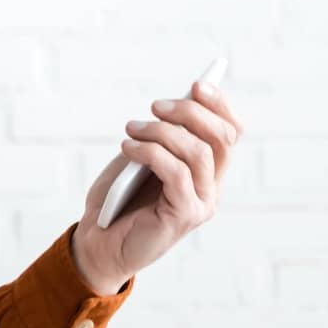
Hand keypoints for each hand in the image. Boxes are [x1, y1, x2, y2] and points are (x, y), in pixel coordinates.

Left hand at [71, 76, 244, 294]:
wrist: (97, 244)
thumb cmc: (117, 199)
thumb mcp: (138, 159)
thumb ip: (161, 137)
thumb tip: (174, 105)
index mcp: (207, 171)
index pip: (229, 132)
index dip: (218, 105)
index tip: (198, 83)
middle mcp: (212, 187)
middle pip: (221, 138)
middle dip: (190, 112)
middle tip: (155, 106)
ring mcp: (202, 203)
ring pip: (199, 153)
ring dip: (163, 132)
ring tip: (131, 129)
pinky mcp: (185, 216)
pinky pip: (177, 174)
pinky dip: (151, 153)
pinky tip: (128, 147)